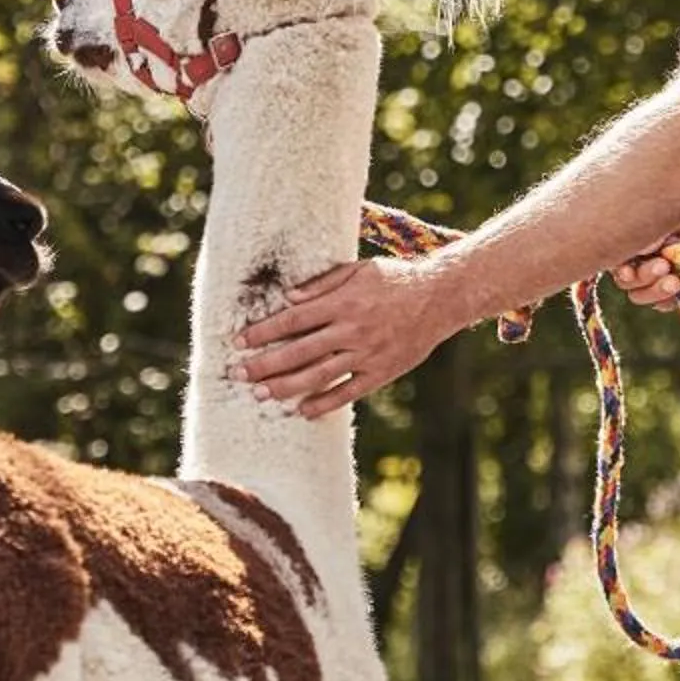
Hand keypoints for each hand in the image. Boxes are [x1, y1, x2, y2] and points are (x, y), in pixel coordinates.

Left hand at [238, 258, 461, 417]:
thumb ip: (322, 283)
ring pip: (319, 375)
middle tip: (238, 373)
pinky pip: (348, 392)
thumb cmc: (396, 278)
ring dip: (286, 386)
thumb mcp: (359, 269)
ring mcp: (367, 353)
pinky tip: (302, 411)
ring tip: (261, 394)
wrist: (441, 297)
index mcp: (343, 301)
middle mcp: (352, 329)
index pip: (293, 318)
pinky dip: (324, 403)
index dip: (264, 330)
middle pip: (299, 350)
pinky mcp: (382, 372)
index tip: (239, 340)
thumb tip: (288, 297)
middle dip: (265, 363)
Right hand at [610, 189, 679, 309]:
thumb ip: (654, 230)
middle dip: (643, 276)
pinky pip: (665, 304)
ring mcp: (662, 274)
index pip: (613, 256)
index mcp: (638, 237)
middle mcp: (645, 257)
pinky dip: (670, 299)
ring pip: (641, 295)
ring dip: (655, 290)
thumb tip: (641, 248)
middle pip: (626, 280)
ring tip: (676, 280)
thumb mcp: (676, 216)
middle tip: (664, 266)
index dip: (617, 265)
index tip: (630, 266)